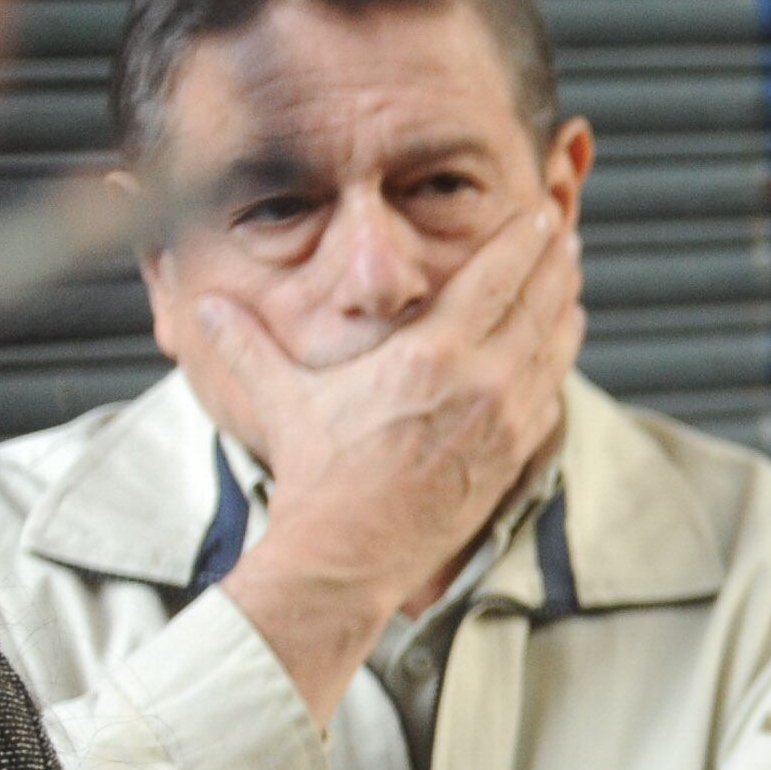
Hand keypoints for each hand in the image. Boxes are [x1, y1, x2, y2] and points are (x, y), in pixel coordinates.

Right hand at [183, 206, 581, 712]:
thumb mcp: (281, 398)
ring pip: (555, 345)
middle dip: (556, 262)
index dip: (525, 240)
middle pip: (540, 302)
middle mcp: (482, 382)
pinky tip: (560, 343)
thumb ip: (245, 344)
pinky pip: (553, 392)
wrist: (348, 555)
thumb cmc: (316, 475)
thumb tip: (202, 304)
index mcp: (431, 356)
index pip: (497, 277)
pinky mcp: (516, 454)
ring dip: (565, 304)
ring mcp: (507, 420)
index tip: (541, 214)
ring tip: (568, 276)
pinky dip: (560, 359)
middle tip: (565, 230)